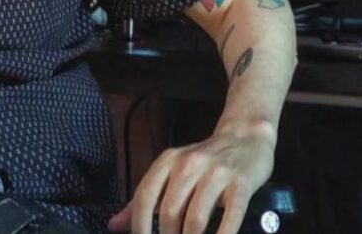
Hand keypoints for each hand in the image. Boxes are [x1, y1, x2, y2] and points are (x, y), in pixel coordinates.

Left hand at [107, 120, 274, 233]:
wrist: (247, 136)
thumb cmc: (205, 161)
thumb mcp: (172, 170)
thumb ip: (146, 198)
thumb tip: (114, 225)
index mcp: (168, 160)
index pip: (144, 197)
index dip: (139, 226)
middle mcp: (190, 163)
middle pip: (169, 211)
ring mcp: (217, 173)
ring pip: (195, 218)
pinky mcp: (241, 183)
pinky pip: (230, 217)